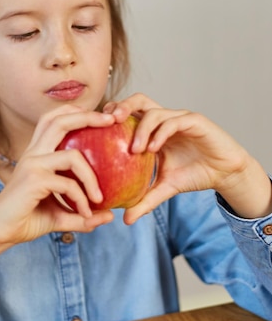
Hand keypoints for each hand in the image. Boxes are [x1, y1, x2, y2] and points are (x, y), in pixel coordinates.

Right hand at [0, 105, 115, 249]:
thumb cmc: (26, 220)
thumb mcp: (61, 215)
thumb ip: (83, 214)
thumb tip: (110, 216)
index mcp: (37, 153)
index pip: (54, 120)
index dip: (77, 112)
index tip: (102, 118)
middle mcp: (34, 153)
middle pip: (60, 121)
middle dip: (88, 116)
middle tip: (111, 120)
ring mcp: (33, 164)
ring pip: (73, 156)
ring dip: (92, 178)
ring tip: (100, 199)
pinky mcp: (34, 180)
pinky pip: (68, 185)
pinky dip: (81, 200)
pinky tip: (84, 214)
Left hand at [104, 93, 271, 222]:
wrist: (225, 174)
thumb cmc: (194, 174)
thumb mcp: (165, 188)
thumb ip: (145, 200)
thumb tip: (126, 220)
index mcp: (153, 129)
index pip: (128, 112)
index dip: (111, 114)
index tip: (96, 128)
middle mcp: (164, 118)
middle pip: (138, 100)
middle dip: (121, 106)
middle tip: (108, 123)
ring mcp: (178, 117)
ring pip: (154, 111)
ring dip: (141, 129)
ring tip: (134, 149)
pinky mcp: (194, 121)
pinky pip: (173, 121)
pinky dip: (160, 133)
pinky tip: (153, 149)